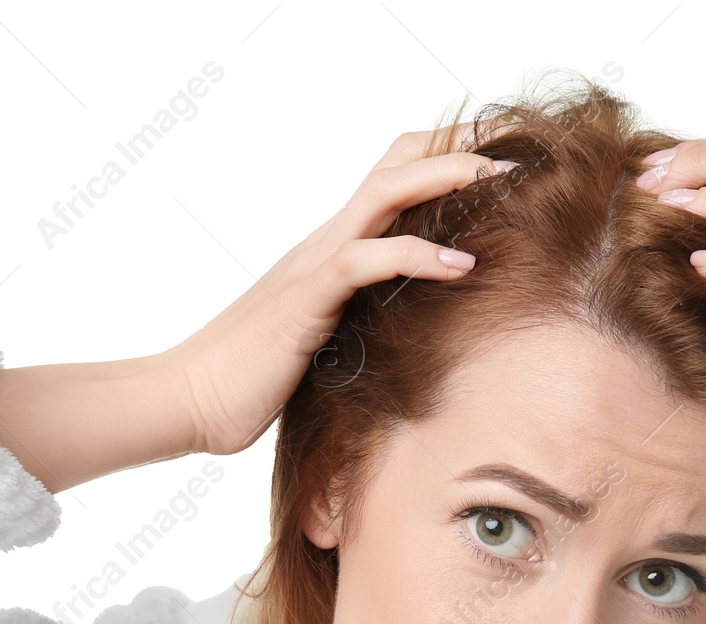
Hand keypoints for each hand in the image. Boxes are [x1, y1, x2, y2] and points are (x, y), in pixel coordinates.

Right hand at [169, 123, 514, 456]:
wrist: (190, 400)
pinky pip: (369, 261)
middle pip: (395, 163)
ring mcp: (314, 263)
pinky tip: (462, 264)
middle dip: (457, 145)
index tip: (498, 152)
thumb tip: (406, 331)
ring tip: (499, 176)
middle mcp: (325, 241)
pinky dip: (418, 255)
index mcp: (331, 247)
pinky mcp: (308, 298)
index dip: (443, 155)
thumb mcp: (324, 338)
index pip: (391, 176)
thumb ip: (361, 318)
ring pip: (385, 193)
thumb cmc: (254, 379)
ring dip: (445, 177)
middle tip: (515, 142)